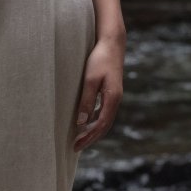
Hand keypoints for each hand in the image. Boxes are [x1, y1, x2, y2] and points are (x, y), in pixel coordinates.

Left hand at [73, 34, 123, 151]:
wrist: (112, 43)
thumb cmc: (99, 59)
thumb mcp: (90, 80)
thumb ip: (86, 100)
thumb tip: (81, 122)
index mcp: (112, 98)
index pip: (100, 125)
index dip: (88, 137)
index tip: (75, 145)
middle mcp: (115, 100)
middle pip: (104, 126)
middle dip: (90, 138)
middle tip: (75, 147)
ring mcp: (114, 97)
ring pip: (105, 120)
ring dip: (93, 131)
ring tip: (80, 139)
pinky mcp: (111, 92)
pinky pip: (104, 112)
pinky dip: (95, 121)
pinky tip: (86, 123)